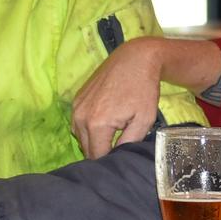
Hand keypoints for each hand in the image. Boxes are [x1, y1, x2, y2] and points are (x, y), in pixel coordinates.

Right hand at [72, 37, 165, 157]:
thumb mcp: (144, 120)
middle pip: (86, 149)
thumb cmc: (143, 89)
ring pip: (81, 137)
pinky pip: (78, 123)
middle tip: (119, 145)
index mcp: (97, 124)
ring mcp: (76, 107)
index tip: (122, 157)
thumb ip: (129, 143)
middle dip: (102, 151)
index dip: (111, 160)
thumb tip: (117, 157)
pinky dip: (89, 128)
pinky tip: (105, 122)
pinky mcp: (76, 100)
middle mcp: (80, 117)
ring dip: (94, 140)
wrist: (135, 59)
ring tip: (113, 133)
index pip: (97, 157)